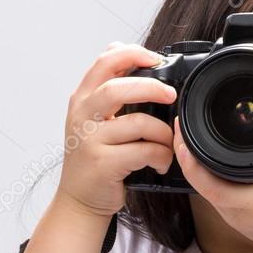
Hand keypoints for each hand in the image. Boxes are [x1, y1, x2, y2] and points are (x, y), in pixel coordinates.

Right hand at [57, 43, 176, 217]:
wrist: (80, 199)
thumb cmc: (97, 157)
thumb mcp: (96, 118)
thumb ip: (111, 90)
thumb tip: (133, 55)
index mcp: (83, 99)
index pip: (104, 62)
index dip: (132, 53)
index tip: (156, 57)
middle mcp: (82, 115)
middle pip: (117, 88)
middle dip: (152, 87)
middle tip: (171, 95)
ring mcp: (90, 140)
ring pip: (138, 122)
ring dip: (163, 132)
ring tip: (168, 143)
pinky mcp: (102, 163)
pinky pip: (144, 152)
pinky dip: (161, 156)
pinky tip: (161, 163)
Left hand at [173, 93, 252, 252]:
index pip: (205, 178)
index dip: (188, 154)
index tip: (183, 127)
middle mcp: (235, 209)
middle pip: (195, 176)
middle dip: (185, 147)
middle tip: (184, 117)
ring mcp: (230, 213)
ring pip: (199, 183)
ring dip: (192, 159)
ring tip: (193, 128)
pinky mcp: (232, 213)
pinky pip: (208, 188)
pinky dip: (203, 170)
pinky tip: (207, 150)